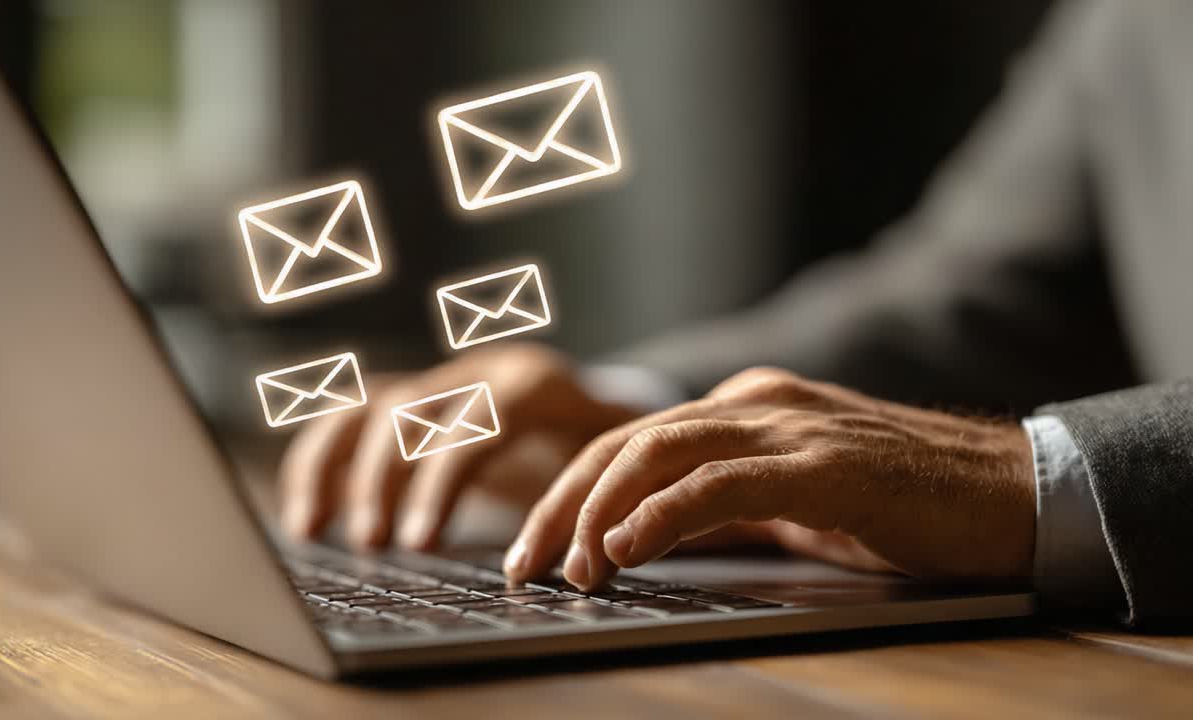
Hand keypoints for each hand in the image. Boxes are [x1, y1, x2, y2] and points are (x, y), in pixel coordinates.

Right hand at [278, 344, 639, 549]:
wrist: (599, 410)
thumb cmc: (608, 452)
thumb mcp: (613, 466)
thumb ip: (595, 494)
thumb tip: (584, 550)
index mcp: (532, 382)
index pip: (476, 420)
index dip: (442, 480)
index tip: (420, 542)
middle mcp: (477, 371)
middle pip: (409, 410)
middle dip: (382, 479)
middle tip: (372, 544)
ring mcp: (438, 381)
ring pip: (366, 407)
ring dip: (332, 466)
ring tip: (311, 530)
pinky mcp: (411, 401)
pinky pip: (347, 419)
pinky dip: (318, 462)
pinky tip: (305, 515)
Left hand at [504, 367, 1035, 589]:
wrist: (1013, 493)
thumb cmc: (903, 503)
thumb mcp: (792, 504)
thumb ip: (722, 507)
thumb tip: (644, 538)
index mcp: (744, 406)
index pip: (631, 443)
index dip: (572, 494)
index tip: (535, 549)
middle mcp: (756, 402)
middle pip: (627, 443)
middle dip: (563, 504)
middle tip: (525, 565)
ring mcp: (790, 426)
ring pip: (660, 452)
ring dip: (601, 511)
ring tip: (570, 565)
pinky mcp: (824, 464)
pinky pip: (725, 482)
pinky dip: (667, 514)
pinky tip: (628, 546)